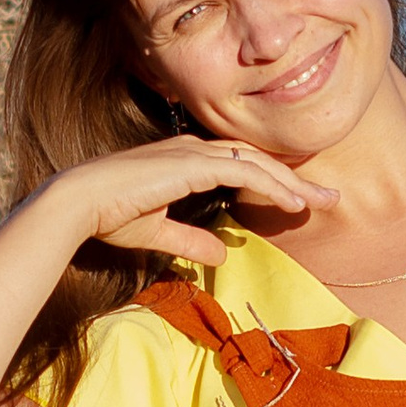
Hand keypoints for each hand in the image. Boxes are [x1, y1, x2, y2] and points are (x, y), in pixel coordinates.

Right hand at [48, 135, 335, 269]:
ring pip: (256, 163)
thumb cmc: (107, 215)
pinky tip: (292, 202)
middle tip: (328, 198)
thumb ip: (192, 240)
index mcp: (185, 160)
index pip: (241, 165)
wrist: (77, 203)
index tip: (300, 200)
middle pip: (257, 160)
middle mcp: (192, 150)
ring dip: (292, 182)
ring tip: (321, 201)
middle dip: (295, 179)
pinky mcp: (189, 164)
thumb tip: (222, 256)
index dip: (273, 181)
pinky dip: (270, 185)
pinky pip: (243, 172)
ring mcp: (192, 154)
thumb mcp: (158, 233)